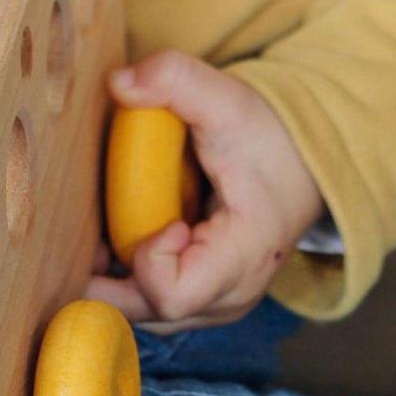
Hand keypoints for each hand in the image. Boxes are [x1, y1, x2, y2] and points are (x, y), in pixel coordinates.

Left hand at [86, 50, 322, 332]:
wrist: (303, 163)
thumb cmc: (268, 138)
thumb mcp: (226, 100)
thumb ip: (176, 80)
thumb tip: (118, 82)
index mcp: (243, 258)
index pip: (172, 295)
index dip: (147, 260)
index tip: (163, 219)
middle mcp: (230, 297)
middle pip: (146, 312)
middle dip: (108, 275)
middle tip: (93, 231)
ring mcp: (216, 305)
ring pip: (142, 315)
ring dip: (113, 279)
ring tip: (102, 233)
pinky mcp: (203, 300)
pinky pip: (150, 305)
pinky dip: (126, 278)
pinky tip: (116, 241)